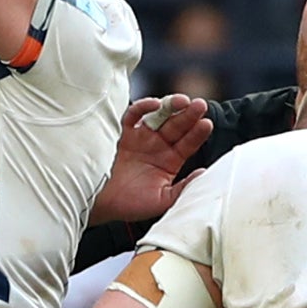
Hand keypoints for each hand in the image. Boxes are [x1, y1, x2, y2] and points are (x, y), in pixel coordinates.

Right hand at [100, 94, 212, 223]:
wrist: (99, 204)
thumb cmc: (130, 205)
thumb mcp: (162, 200)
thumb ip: (184, 188)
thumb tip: (204, 174)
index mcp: (169, 161)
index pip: (188, 143)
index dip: (197, 133)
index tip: (207, 124)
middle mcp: (157, 146)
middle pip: (177, 126)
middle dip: (189, 115)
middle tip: (200, 105)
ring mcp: (140, 137)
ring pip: (159, 116)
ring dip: (171, 106)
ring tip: (183, 102)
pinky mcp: (122, 133)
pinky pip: (133, 115)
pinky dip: (143, 107)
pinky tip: (155, 105)